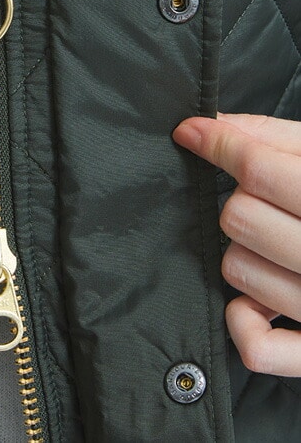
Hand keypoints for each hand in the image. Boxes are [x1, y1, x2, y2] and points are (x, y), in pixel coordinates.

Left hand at [173, 113, 300, 376]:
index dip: (218, 144)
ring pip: (236, 268)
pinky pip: (257, 347)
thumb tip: (214, 124)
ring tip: (280, 248)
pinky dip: (244, 320)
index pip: (260, 171)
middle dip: (243, 202)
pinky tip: (261, 301)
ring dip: (245, 252)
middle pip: (238, 218)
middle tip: (273, 205)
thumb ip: (276, 137)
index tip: (192, 131)